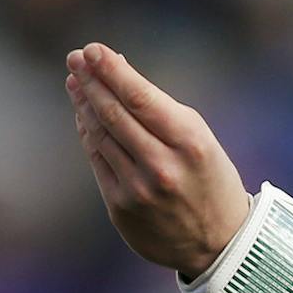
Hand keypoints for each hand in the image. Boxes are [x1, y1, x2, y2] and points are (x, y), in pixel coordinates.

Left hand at [66, 43, 250, 277]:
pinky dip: (88, 135)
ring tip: (76, 82)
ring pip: (100, 136)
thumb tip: (117, 71)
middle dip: (91, 81)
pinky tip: (84, 116)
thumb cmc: (208, 179)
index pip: (139, 97)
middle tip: (75, 59)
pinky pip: (97, 161)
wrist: (217, 243)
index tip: (92, 50)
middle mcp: (162, 165)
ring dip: (84, 105)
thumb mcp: (199, 138)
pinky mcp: (120, 207)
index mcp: (189, 142)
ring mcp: (138, 189)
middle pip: (114, 114)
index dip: (111, 70)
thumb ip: (159, 109)